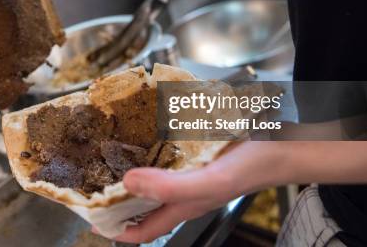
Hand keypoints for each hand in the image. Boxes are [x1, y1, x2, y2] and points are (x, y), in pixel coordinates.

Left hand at [100, 142, 286, 242]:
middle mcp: (180, 192)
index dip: (114, 231)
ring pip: (150, 181)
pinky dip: (148, 151)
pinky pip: (163, 157)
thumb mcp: (207, 182)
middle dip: (115, 200)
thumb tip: (127, 184)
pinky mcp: (193, 154)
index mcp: (181, 207)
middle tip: (89, 182)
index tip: (89, 219)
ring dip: (129, 173)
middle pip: (141, 206)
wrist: (278, 146)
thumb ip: (169, 187)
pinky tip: (140, 135)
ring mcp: (187, 173)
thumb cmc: (247, 169)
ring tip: (106, 157)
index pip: (141, 232)